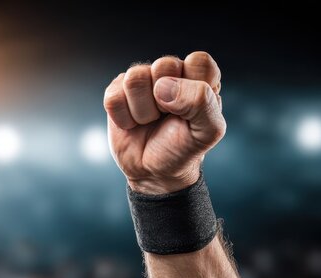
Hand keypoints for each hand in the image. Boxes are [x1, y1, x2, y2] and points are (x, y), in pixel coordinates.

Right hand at [104, 52, 224, 193]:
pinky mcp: (117, 92)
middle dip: (164, 100)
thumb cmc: (184, 148)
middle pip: (163, 65)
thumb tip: (162, 87)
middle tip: (168, 117)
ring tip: (149, 122)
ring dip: (142, 111)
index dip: (192, 87)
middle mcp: (171, 74)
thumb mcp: (207, 131)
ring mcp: (142, 81)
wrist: (154, 172)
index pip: (199, 61)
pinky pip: (113, 96)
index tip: (190, 111)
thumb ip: (200, 101)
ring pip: (135, 78)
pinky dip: (123, 119)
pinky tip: (133, 125)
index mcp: (200, 78)